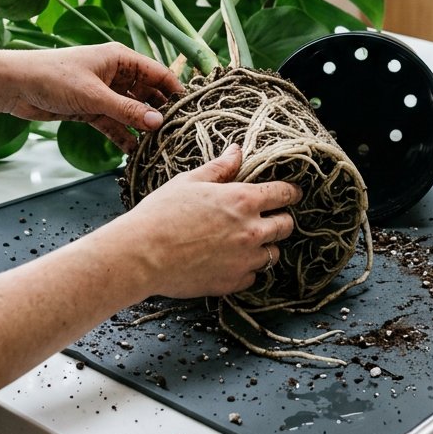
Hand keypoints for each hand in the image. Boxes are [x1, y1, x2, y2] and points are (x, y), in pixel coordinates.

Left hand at [3, 43, 182, 150]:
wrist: (15, 86)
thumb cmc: (54, 77)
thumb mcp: (94, 96)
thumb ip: (127, 111)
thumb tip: (159, 123)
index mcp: (121, 59)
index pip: (158, 74)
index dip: (175, 91)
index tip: (191, 111)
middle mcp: (117, 74)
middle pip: (148, 94)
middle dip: (161, 113)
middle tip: (177, 133)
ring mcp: (104, 93)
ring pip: (132, 112)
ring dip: (143, 127)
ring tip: (159, 146)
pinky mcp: (91, 110)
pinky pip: (114, 124)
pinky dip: (124, 137)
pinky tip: (135, 153)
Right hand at [124, 144, 301, 298]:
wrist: (141, 254)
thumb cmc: (160, 213)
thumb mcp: (190, 181)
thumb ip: (219, 167)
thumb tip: (237, 151)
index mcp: (242, 200)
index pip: (284, 194)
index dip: (291, 192)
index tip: (291, 193)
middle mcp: (251, 231)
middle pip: (287, 225)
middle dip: (281, 219)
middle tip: (269, 217)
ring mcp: (244, 260)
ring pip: (274, 254)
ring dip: (265, 246)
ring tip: (246, 241)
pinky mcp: (232, 282)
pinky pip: (254, 276)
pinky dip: (248, 269)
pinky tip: (231, 261)